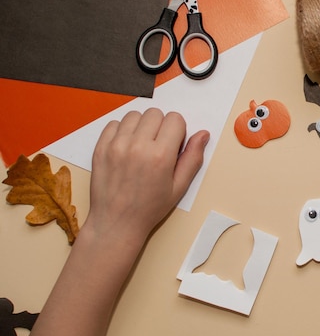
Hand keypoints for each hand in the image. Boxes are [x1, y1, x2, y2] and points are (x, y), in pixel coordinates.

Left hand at [87, 108, 209, 244]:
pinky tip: (127, 147)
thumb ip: (193, 158)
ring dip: (141, 126)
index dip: (178, 131)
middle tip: (157, 147)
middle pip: (155, 113)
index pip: (175, 119)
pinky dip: (122, 131)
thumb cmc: (149, 208)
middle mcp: (138, 146)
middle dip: (161, 126)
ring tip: (141, 146)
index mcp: (160, 156)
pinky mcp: (101, 147)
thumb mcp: (179, 186)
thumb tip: (202, 135)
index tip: (173, 145)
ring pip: (135, 115)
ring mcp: (116, 145)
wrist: (117, 222)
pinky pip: (114, 123)